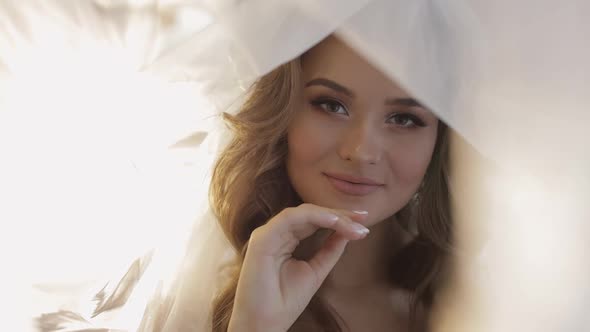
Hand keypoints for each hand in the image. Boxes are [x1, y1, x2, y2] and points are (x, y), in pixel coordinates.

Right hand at [228, 203, 369, 331]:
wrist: (265, 324)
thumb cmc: (284, 301)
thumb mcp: (316, 271)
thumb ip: (329, 250)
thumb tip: (348, 232)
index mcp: (285, 239)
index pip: (313, 222)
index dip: (339, 219)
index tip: (363, 222)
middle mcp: (275, 233)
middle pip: (311, 214)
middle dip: (339, 214)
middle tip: (363, 217)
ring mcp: (267, 234)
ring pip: (303, 213)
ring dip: (331, 216)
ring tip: (353, 223)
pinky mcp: (262, 238)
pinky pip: (291, 218)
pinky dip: (314, 217)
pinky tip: (335, 222)